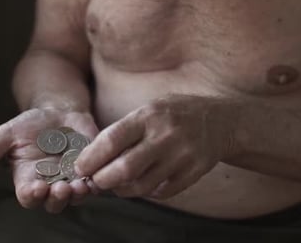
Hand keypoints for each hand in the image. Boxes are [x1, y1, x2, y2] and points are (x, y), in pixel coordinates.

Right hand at [0, 108, 98, 212]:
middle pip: (53, 203)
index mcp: (28, 179)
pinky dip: (97, 182)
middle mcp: (50, 184)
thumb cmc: (30, 124)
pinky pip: (96, 182)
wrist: (59, 111)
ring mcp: (71, 178)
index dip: (32, 196)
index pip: (28, 196)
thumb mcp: (7, 134)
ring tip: (80, 185)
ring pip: (75, 196)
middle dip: (57, 199)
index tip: (36, 188)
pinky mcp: (91, 170)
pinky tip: (98, 177)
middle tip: (62, 189)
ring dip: (78, 194)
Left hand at [75, 94, 231, 198]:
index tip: (79, 167)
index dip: (91, 158)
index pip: (112, 139)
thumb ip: (125, 129)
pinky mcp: (194, 172)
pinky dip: (145, 193)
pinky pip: (162, 192)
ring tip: (115, 185)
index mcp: (149, 115)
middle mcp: (165, 135)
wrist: (220, 120)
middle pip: (125, 168)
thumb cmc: (175, 113)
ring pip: (142, 185)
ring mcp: (182, 155)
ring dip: (122, 190)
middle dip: (102, 180)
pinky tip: (140, 185)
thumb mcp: (150, 108)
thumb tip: (94, 155)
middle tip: (95, 181)